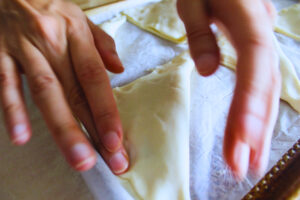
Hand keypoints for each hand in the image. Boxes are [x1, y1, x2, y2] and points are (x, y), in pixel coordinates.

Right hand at [0, 0, 128, 173]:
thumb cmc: (49, 6)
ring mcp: (23, 49)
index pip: (95, 77)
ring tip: (77, 157)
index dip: (107, 110)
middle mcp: (52, 42)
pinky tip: (21, 136)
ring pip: (45, 93)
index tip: (116, 139)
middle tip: (105, 160)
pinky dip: (13, 110)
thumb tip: (119, 69)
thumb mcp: (79, 17)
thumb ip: (101, 43)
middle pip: (74, 92)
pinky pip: (5, 84)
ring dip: (62, 128)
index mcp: (75, 33)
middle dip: (90, 130)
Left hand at [177, 0, 280, 178]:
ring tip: (246, 160)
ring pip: (266, 89)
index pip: (255, 61)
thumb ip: (200, 33)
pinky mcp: (256, 51)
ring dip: (257, 127)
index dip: (251, 99)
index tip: (241, 135)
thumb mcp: (193, 1)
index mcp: (248, 18)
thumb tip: (208, 71)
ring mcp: (263, 43)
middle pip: (264, 84)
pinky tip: (248, 134)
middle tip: (240, 164)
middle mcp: (263, 33)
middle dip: (254, 126)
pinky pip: (258, 84)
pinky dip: (254, 111)